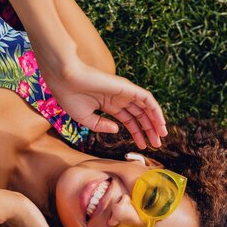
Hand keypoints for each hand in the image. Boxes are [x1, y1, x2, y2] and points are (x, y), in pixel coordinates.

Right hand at [39, 56, 167, 149]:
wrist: (65, 80)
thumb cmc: (70, 97)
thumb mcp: (85, 119)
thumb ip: (101, 126)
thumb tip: (118, 130)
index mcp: (108, 105)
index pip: (128, 120)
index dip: (137, 133)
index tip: (142, 146)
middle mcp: (118, 98)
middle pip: (139, 116)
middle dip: (148, 130)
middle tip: (156, 145)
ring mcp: (124, 92)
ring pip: (146, 108)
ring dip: (155, 122)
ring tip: (161, 136)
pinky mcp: (127, 87)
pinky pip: (147, 99)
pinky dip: (156, 110)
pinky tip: (160, 122)